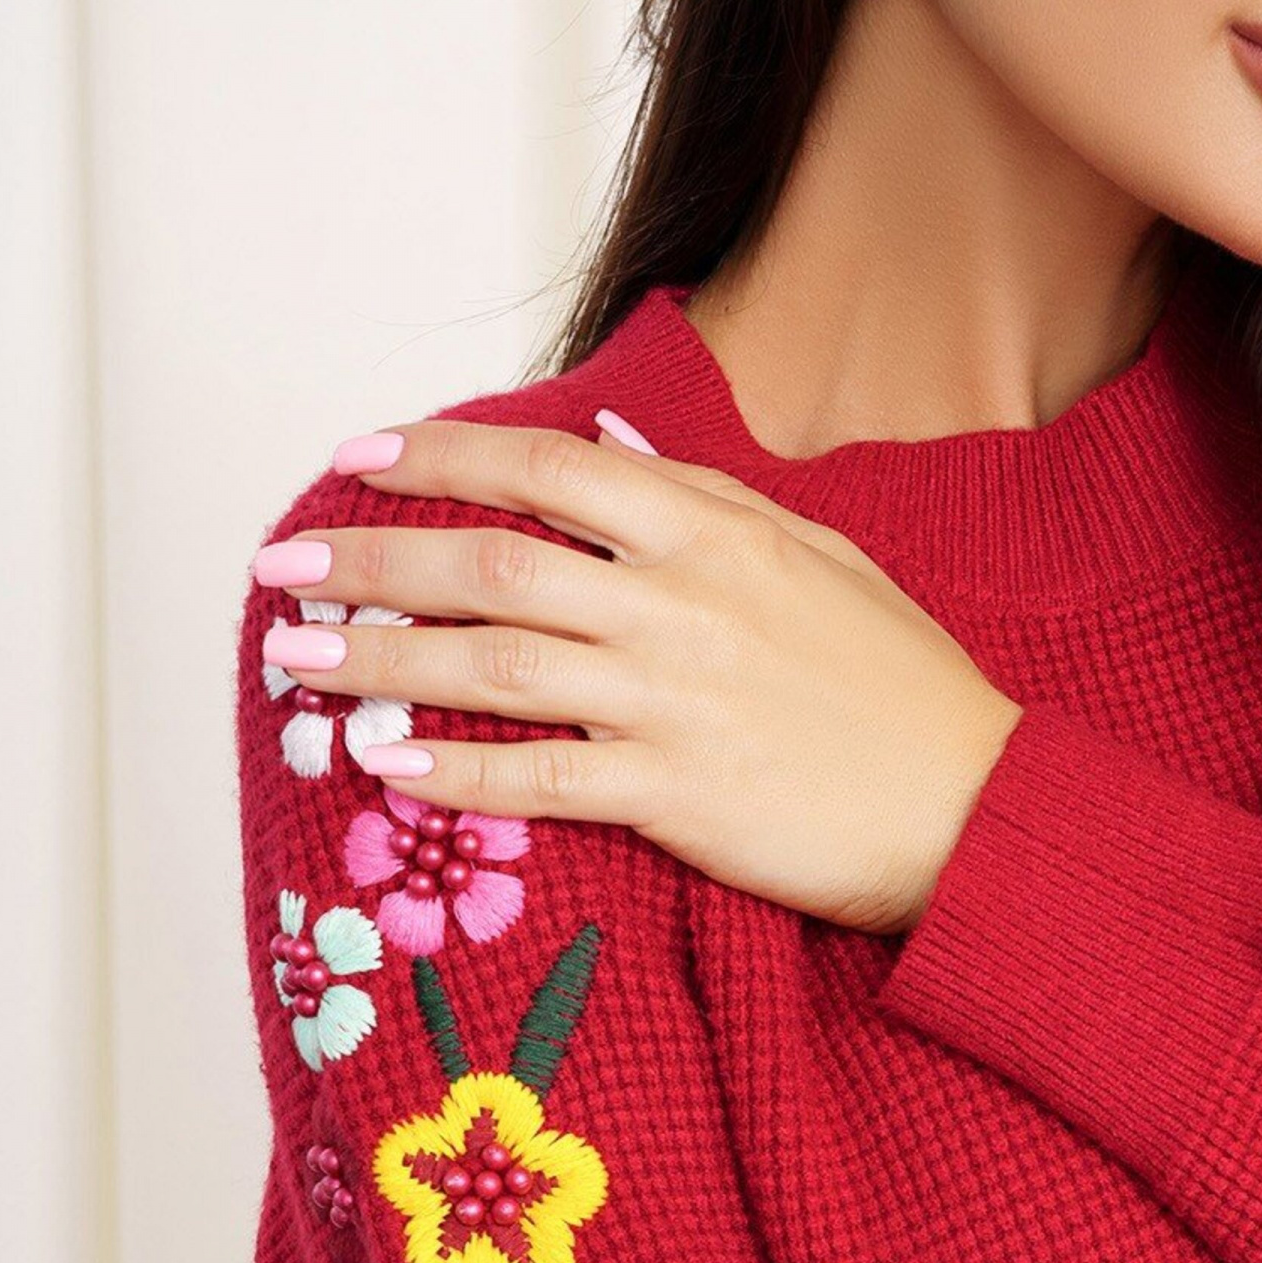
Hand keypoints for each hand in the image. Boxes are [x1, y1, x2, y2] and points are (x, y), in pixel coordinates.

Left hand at [254, 418, 1024, 935]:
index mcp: (714, 534)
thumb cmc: (906, 690)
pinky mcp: (677, 797)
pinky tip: (389, 766)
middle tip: (285, 569)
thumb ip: (708, 504)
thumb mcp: (823, 558)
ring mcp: (674, 702)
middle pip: (493, 565)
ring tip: (299, 663)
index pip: (546, 471)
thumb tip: (605, 454)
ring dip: (385, 662)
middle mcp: (681, 607)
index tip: (356, 463)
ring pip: (496, 667)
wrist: (975, 808)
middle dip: (374, 561)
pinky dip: (458, 771)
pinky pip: (542, 779)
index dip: (439, 458)